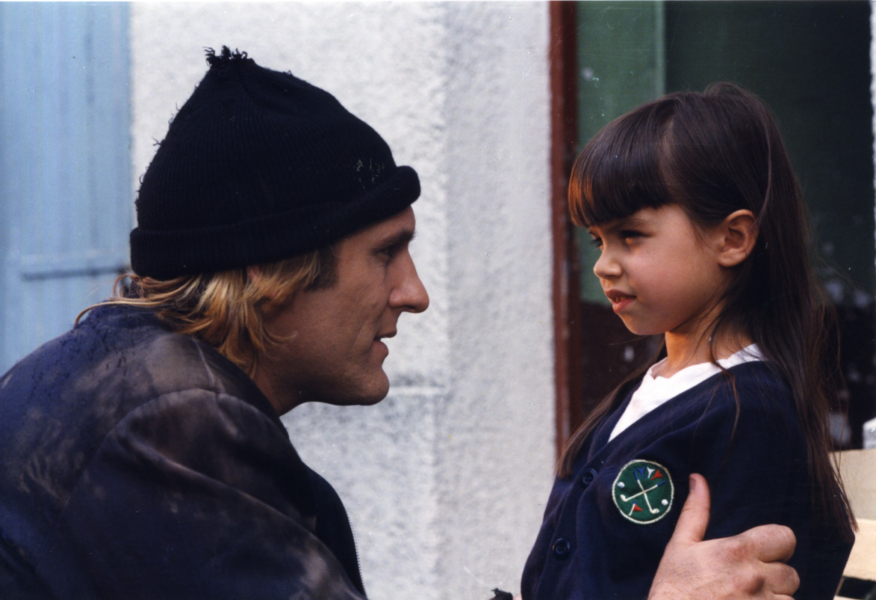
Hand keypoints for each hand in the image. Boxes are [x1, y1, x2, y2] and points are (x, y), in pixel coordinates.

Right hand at [648, 474, 799, 598]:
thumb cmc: (673, 588)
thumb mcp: (680, 545)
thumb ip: (696, 511)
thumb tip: (698, 479)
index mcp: (736, 551)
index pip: (784, 537)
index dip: (777, 545)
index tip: (764, 553)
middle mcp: (755, 578)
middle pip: (791, 573)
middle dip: (775, 578)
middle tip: (751, 583)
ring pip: (789, 599)